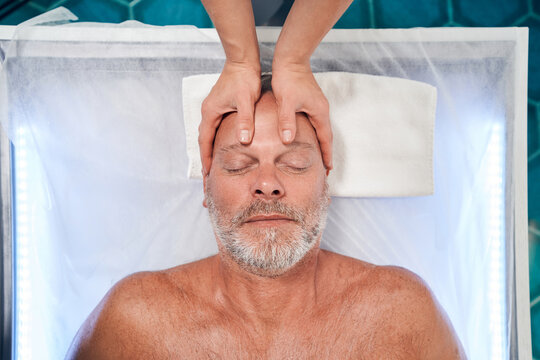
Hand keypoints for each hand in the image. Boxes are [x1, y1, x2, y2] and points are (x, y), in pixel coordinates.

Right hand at [199, 60, 260, 174]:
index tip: (207, 174)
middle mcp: (208, 111)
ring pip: (208, 134)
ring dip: (208, 149)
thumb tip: (243, 141)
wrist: (243, 60)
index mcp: (210, 112)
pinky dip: (214, 139)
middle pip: (203, 140)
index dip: (206, 158)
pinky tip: (221, 146)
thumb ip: (245, 121)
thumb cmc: (244, 79)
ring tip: (212, 165)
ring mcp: (213, 108)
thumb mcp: (246, 101)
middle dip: (205, 158)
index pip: (205, 141)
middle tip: (207, 176)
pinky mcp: (219, 105)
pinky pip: (214, 127)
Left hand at [271, 63, 332, 169]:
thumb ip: (287, 121)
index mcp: (319, 112)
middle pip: (326, 136)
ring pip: (320, 129)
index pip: (326, 138)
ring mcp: (316, 105)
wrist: (290, 59)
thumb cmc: (288, 79)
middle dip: (326, 152)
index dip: (326, 154)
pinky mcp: (310, 101)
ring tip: (318, 157)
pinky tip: (308, 138)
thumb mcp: (286, 102)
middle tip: (326, 169)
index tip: (329, 169)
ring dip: (321, 143)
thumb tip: (288, 140)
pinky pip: (315, 123)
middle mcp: (321, 109)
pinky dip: (314, 134)